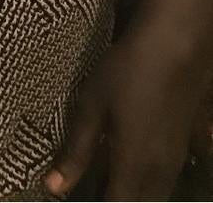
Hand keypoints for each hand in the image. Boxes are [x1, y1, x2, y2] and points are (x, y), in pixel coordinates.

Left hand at [45, 24, 205, 199]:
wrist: (176, 46)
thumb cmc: (127, 71)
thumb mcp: (92, 105)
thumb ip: (75, 151)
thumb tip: (52, 187)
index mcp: (134, 166)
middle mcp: (158, 173)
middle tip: (85, 194)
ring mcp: (174, 161)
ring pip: (152, 198)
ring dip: (129, 198)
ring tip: (101, 183)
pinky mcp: (180, 148)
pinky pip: (161, 184)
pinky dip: (142, 187)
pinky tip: (125, 169)